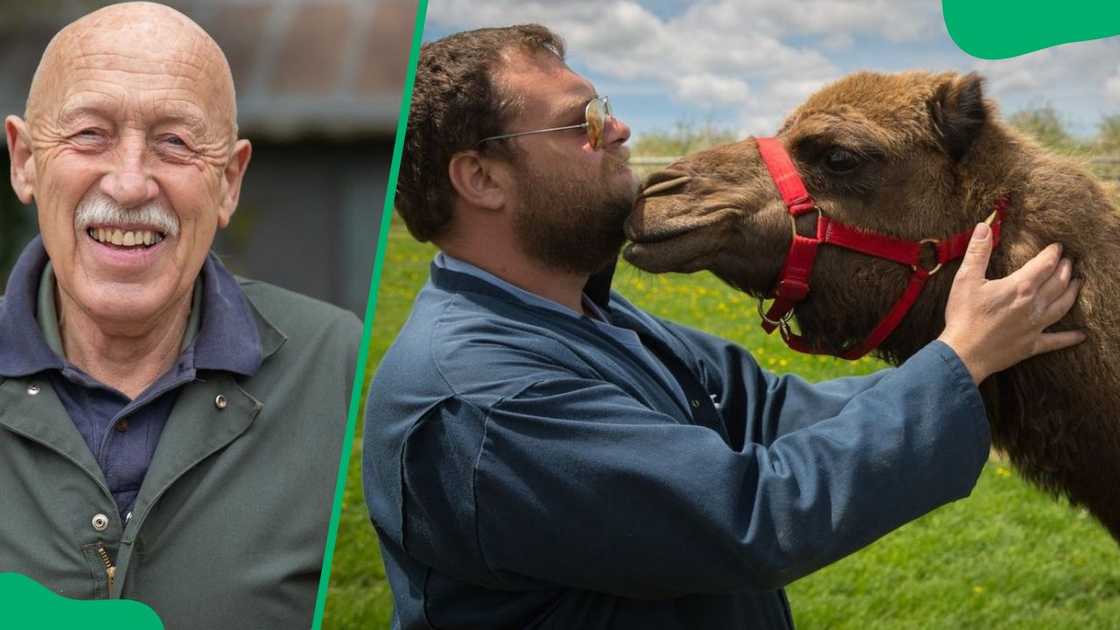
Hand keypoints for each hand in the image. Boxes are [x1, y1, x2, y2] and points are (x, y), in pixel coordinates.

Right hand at [937, 222, 1084, 383]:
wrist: (963, 353)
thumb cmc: (963, 316)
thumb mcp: (966, 280)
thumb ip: (978, 252)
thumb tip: (984, 226)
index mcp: (1020, 287)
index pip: (1045, 264)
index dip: (1053, 253)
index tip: (1057, 246)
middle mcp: (1034, 304)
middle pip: (1058, 282)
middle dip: (1065, 269)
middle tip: (1069, 261)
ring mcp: (1036, 325)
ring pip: (1063, 306)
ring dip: (1072, 293)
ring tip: (1077, 283)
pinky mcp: (1032, 345)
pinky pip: (1056, 340)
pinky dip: (1070, 337)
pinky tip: (1081, 335)